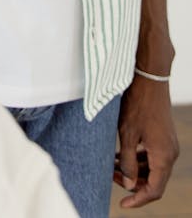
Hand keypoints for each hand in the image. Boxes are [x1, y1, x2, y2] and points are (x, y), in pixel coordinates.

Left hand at [114, 72, 178, 207]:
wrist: (150, 78)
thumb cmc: (137, 103)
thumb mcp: (127, 134)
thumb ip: (128, 162)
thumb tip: (130, 184)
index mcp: (164, 156)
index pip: (154, 190)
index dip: (138, 199)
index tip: (122, 204)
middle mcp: (170, 153)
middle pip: (154, 180)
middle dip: (133, 183)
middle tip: (110, 177)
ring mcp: (168, 143)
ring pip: (152, 168)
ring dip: (134, 170)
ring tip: (111, 165)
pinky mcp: (163, 135)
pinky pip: (153, 156)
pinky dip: (138, 159)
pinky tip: (119, 154)